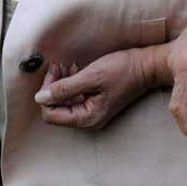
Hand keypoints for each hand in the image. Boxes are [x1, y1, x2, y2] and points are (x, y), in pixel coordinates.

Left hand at [34, 50, 155, 129]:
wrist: (147, 66)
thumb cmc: (123, 70)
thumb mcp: (92, 76)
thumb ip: (65, 88)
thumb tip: (40, 98)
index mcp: (87, 118)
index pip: (50, 114)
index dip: (46, 94)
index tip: (53, 73)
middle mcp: (88, 119)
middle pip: (55, 108)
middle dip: (53, 86)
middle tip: (58, 66)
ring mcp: (92, 112)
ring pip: (63, 101)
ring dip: (61, 83)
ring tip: (67, 66)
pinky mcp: (95, 103)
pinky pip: (74, 97)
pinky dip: (70, 83)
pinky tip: (74, 70)